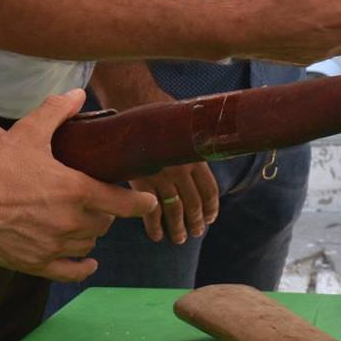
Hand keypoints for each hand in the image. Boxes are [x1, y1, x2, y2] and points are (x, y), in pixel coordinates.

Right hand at [0, 90, 158, 280]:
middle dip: (107, 211)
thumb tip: (77, 93)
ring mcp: (54, 246)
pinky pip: (71, 272)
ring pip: (89, 243)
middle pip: (106, 222)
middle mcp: (70, 222)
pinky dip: (83, 267)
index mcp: (76, 191)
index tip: (149, 200)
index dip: (141, 202)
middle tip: (98, 199)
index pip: (124, 202)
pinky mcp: (36, 263)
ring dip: (91, 232)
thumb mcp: (29, 132)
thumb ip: (57, 111)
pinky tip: (89, 261)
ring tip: (84, 220)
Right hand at [89, 62, 219, 243]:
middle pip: (193, 204)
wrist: (130, 101)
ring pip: (174, 211)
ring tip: (178, 239)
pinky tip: (156, 235)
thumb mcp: (183, 123)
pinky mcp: (140, 181)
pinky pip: (150, 211)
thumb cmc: (157, 108)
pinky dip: (154, 226)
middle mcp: (181, 169)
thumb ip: (191, 143)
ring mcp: (161, 177)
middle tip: (194, 233)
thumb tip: (201, 148)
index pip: (209, 190)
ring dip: (177, 228)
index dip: (210, 207)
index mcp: (195, 156)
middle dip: (194, 222)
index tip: (209, 219)